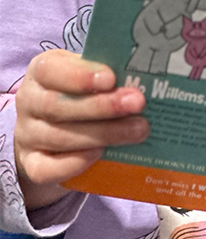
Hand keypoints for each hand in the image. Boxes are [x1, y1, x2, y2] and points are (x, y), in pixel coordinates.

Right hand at [14, 48, 147, 210]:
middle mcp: (29, 102)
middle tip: (138, 104)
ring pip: (60, 137)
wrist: (52, 130)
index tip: (111, 78)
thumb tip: (145, 75)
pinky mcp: (31, 164)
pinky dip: (74, 163)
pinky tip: (100, 155)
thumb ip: (106, 74)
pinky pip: (46, 169)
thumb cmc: (79, 93)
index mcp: (41, 71)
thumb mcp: (88, 74)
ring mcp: (27, 135)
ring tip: (137, 131)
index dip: (80, 76)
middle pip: (58, 106)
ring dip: (102, 134)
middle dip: (102, 106)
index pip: (50, 70)